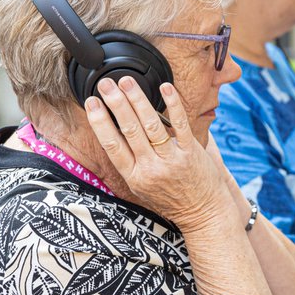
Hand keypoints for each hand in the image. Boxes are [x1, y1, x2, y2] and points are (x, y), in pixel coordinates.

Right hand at [86, 76, 232, 230]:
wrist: (203, 213)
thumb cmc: (170, 198)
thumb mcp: (141, 187)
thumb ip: (129, 163)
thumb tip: (112, 135)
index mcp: (134, 176)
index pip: (111, 145)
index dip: (99, 122)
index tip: (91, 102)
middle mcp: (151, 168)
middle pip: (129, 130)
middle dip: (116, 103)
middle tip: (106, 83)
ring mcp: (171, 159)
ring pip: (151, 125)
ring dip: (138, 100)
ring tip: (127, 81)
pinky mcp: (191, 152)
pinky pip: (180, 124)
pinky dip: (172, 104)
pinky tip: (165, 88)